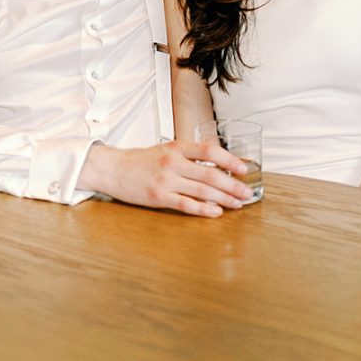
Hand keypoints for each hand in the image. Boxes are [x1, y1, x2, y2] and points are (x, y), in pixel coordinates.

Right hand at [77, 141, 252, 216]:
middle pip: (210, 173)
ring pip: (202, 190)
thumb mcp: (165, 150)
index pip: (210, 150)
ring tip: (238, 204)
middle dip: (232, 185)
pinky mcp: (158, 197)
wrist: (112, 168)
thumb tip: (216, 165)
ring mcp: (166, 180)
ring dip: (224, 198)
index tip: (244, 168)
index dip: (229, 160)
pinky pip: (186, 204)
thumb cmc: (140, 160)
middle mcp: (173, 162)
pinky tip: (216, 212)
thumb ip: (188, 156)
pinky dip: (203, 209)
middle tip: (247, 193)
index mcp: (176, 147)